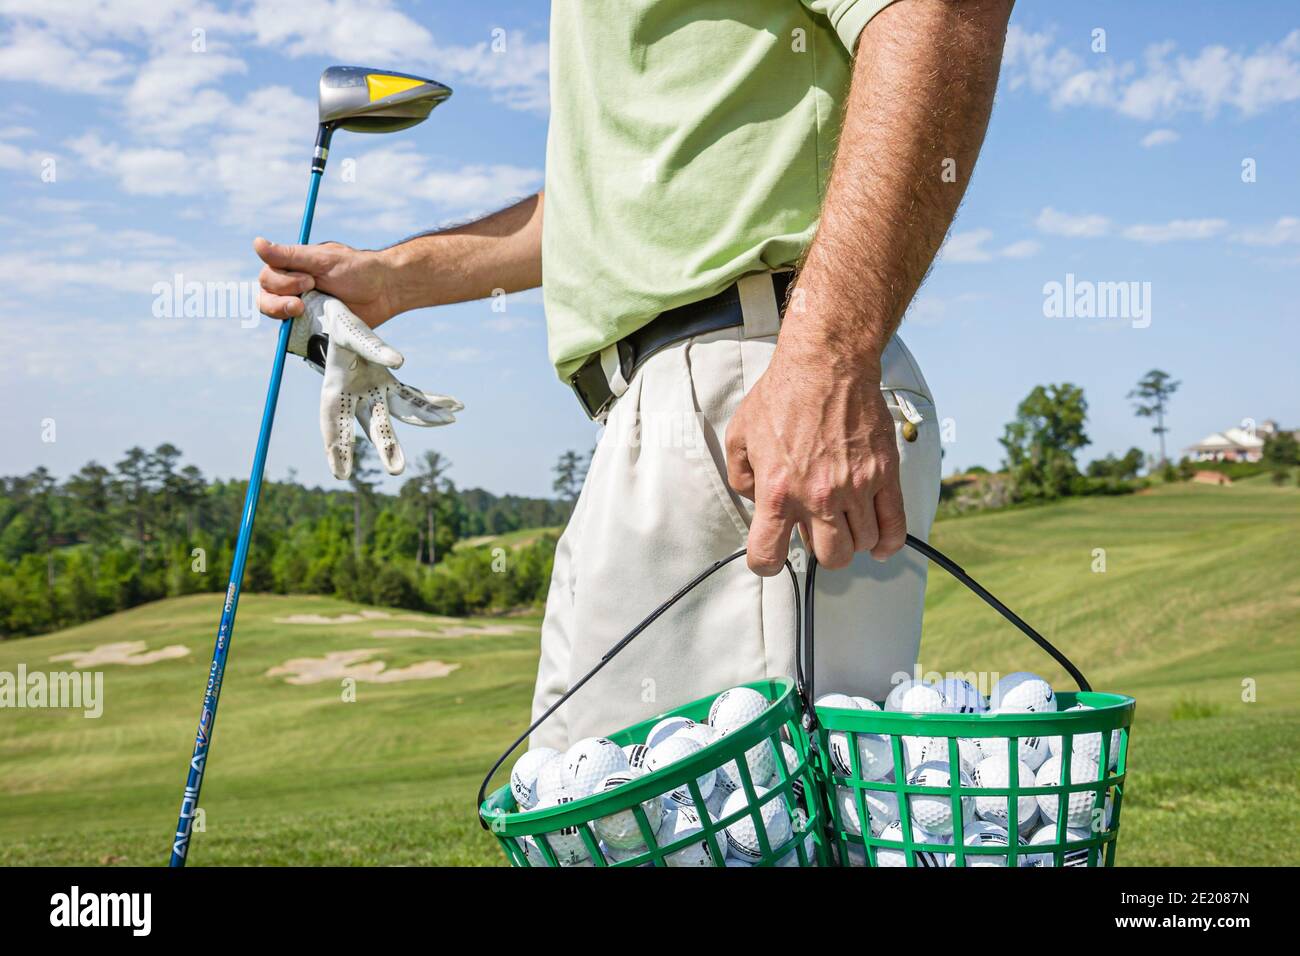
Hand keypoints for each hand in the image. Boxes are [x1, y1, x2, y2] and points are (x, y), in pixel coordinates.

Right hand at [255, 237, 397, 326]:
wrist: (386, 291)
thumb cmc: (357, 269)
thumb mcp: (322, 259)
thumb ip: (290, 255)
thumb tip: (256, 243)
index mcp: (292, 269)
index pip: (266, 279)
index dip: (281, 283)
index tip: (309, 280)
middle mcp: (293, 289)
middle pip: (265, 299)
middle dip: (280, 301)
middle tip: (306, 297)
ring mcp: (303, 310)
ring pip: (277, 318)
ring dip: (286, 314)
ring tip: (306, 310)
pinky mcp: (314, 328)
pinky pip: (297, 335)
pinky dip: (300, 333)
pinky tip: (317, 327)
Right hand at [299, 292, 462, 478]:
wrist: (341, 318)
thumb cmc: (339, 325)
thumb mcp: (348, 332)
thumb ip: (371, 346)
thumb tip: (399, 363)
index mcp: (335, 388)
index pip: (333, 421)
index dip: (337, 447)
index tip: (341, 474)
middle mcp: (357, 396)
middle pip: (373, 424)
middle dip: (387, 446)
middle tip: (397, 470)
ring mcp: (376, 392)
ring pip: (402, 411)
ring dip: (425, 417)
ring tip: (449, 420)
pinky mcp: (391, 385)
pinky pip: (415, 396)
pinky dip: (434, 400)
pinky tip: (456, 405)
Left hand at [725, 342, 905, 575]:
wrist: (827, 365)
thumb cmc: (783, 395)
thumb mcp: (740, 437)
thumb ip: (741, 479)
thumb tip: (756, 502)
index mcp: (777, 491)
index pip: (768, 556)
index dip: (767, 562)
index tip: (772, 554)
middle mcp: (818, 496)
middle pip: (831, 558)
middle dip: (822, 551)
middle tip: (817, 530)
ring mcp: (856, 487)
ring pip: (862, 544)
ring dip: (852, 539)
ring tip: (844, 520)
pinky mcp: (885, 474)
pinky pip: (895, 526)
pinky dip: (888, 541)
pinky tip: (879, 540)